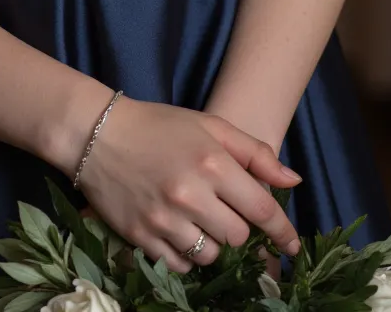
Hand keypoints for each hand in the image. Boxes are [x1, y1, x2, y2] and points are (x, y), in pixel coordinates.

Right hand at [74, 96, 301, 273]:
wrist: (97, 133)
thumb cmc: (159, 126)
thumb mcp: (210, 125)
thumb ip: (255, 153)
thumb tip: (293, 181)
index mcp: (212, 162)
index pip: (261, 209)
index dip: (282, 231)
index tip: (292, 245)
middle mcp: (191, 194)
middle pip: (237, 236)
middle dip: (237, 227)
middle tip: (223, 210)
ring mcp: (164, 218)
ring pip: (211, 256)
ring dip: (213, 244)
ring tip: (198, 220)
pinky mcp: (141, 236)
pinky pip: (180, 265)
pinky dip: (186, 255)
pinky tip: (178, 232)